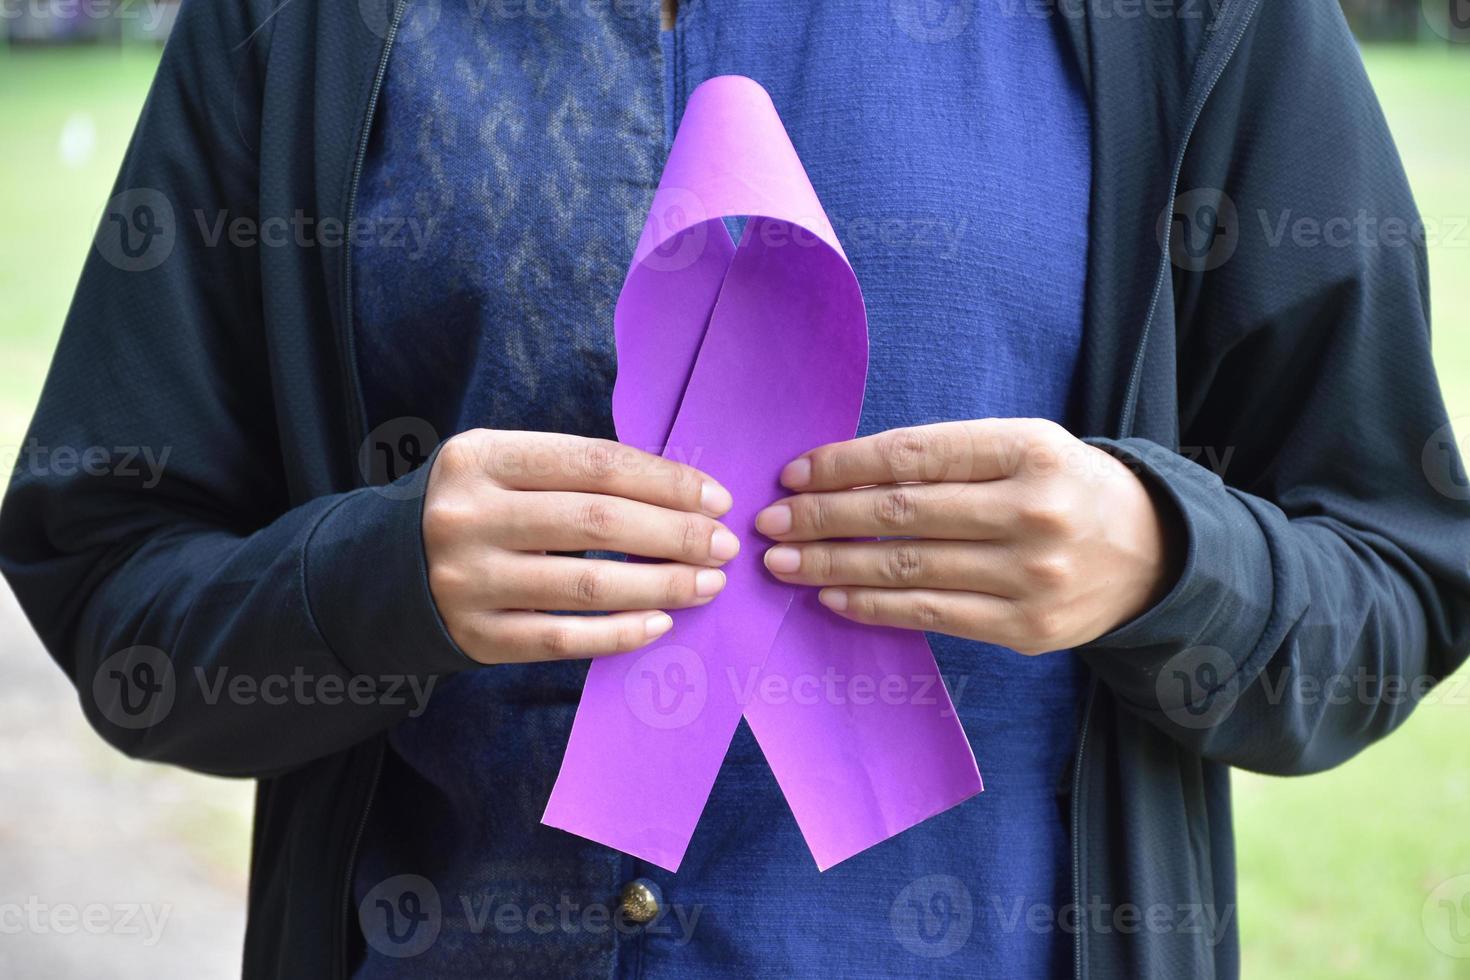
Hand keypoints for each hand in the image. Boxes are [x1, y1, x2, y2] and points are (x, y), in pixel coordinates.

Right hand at [423, 429, 738, 663]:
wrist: (382, 574)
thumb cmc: (474, 509)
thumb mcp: (502, 467)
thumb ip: (574, 472)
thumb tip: (681, 494)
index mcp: (481, 458)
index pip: (595, 464)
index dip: (666, 481)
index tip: (716, 499)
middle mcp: (468, 516)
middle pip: (597, 524)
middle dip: (675, 534)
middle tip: (724, 545)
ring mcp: (468, 581)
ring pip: (587, 586)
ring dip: (661, 585)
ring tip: (708, 584)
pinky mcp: (475, 637)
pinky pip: (563, 639)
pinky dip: (619, 633)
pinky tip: (661, 623)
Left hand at [754, 419, 1179, 654]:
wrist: (1155, 555)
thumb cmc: (1066, 489)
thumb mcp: (1022, 448)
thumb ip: (946, 457)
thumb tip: (844, 476)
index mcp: (1028, 450)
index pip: (913, 454)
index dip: (844, 465)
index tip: (793, 473)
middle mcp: (1032, 511)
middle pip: (902, 513)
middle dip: (823, 517)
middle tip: (769, 522)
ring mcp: (1031, 575)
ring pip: (908, 567)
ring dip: (832, 564)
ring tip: (783, 561)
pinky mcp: (1026, 628)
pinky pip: (931, 615)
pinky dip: (873, 605)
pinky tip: (831, 594)